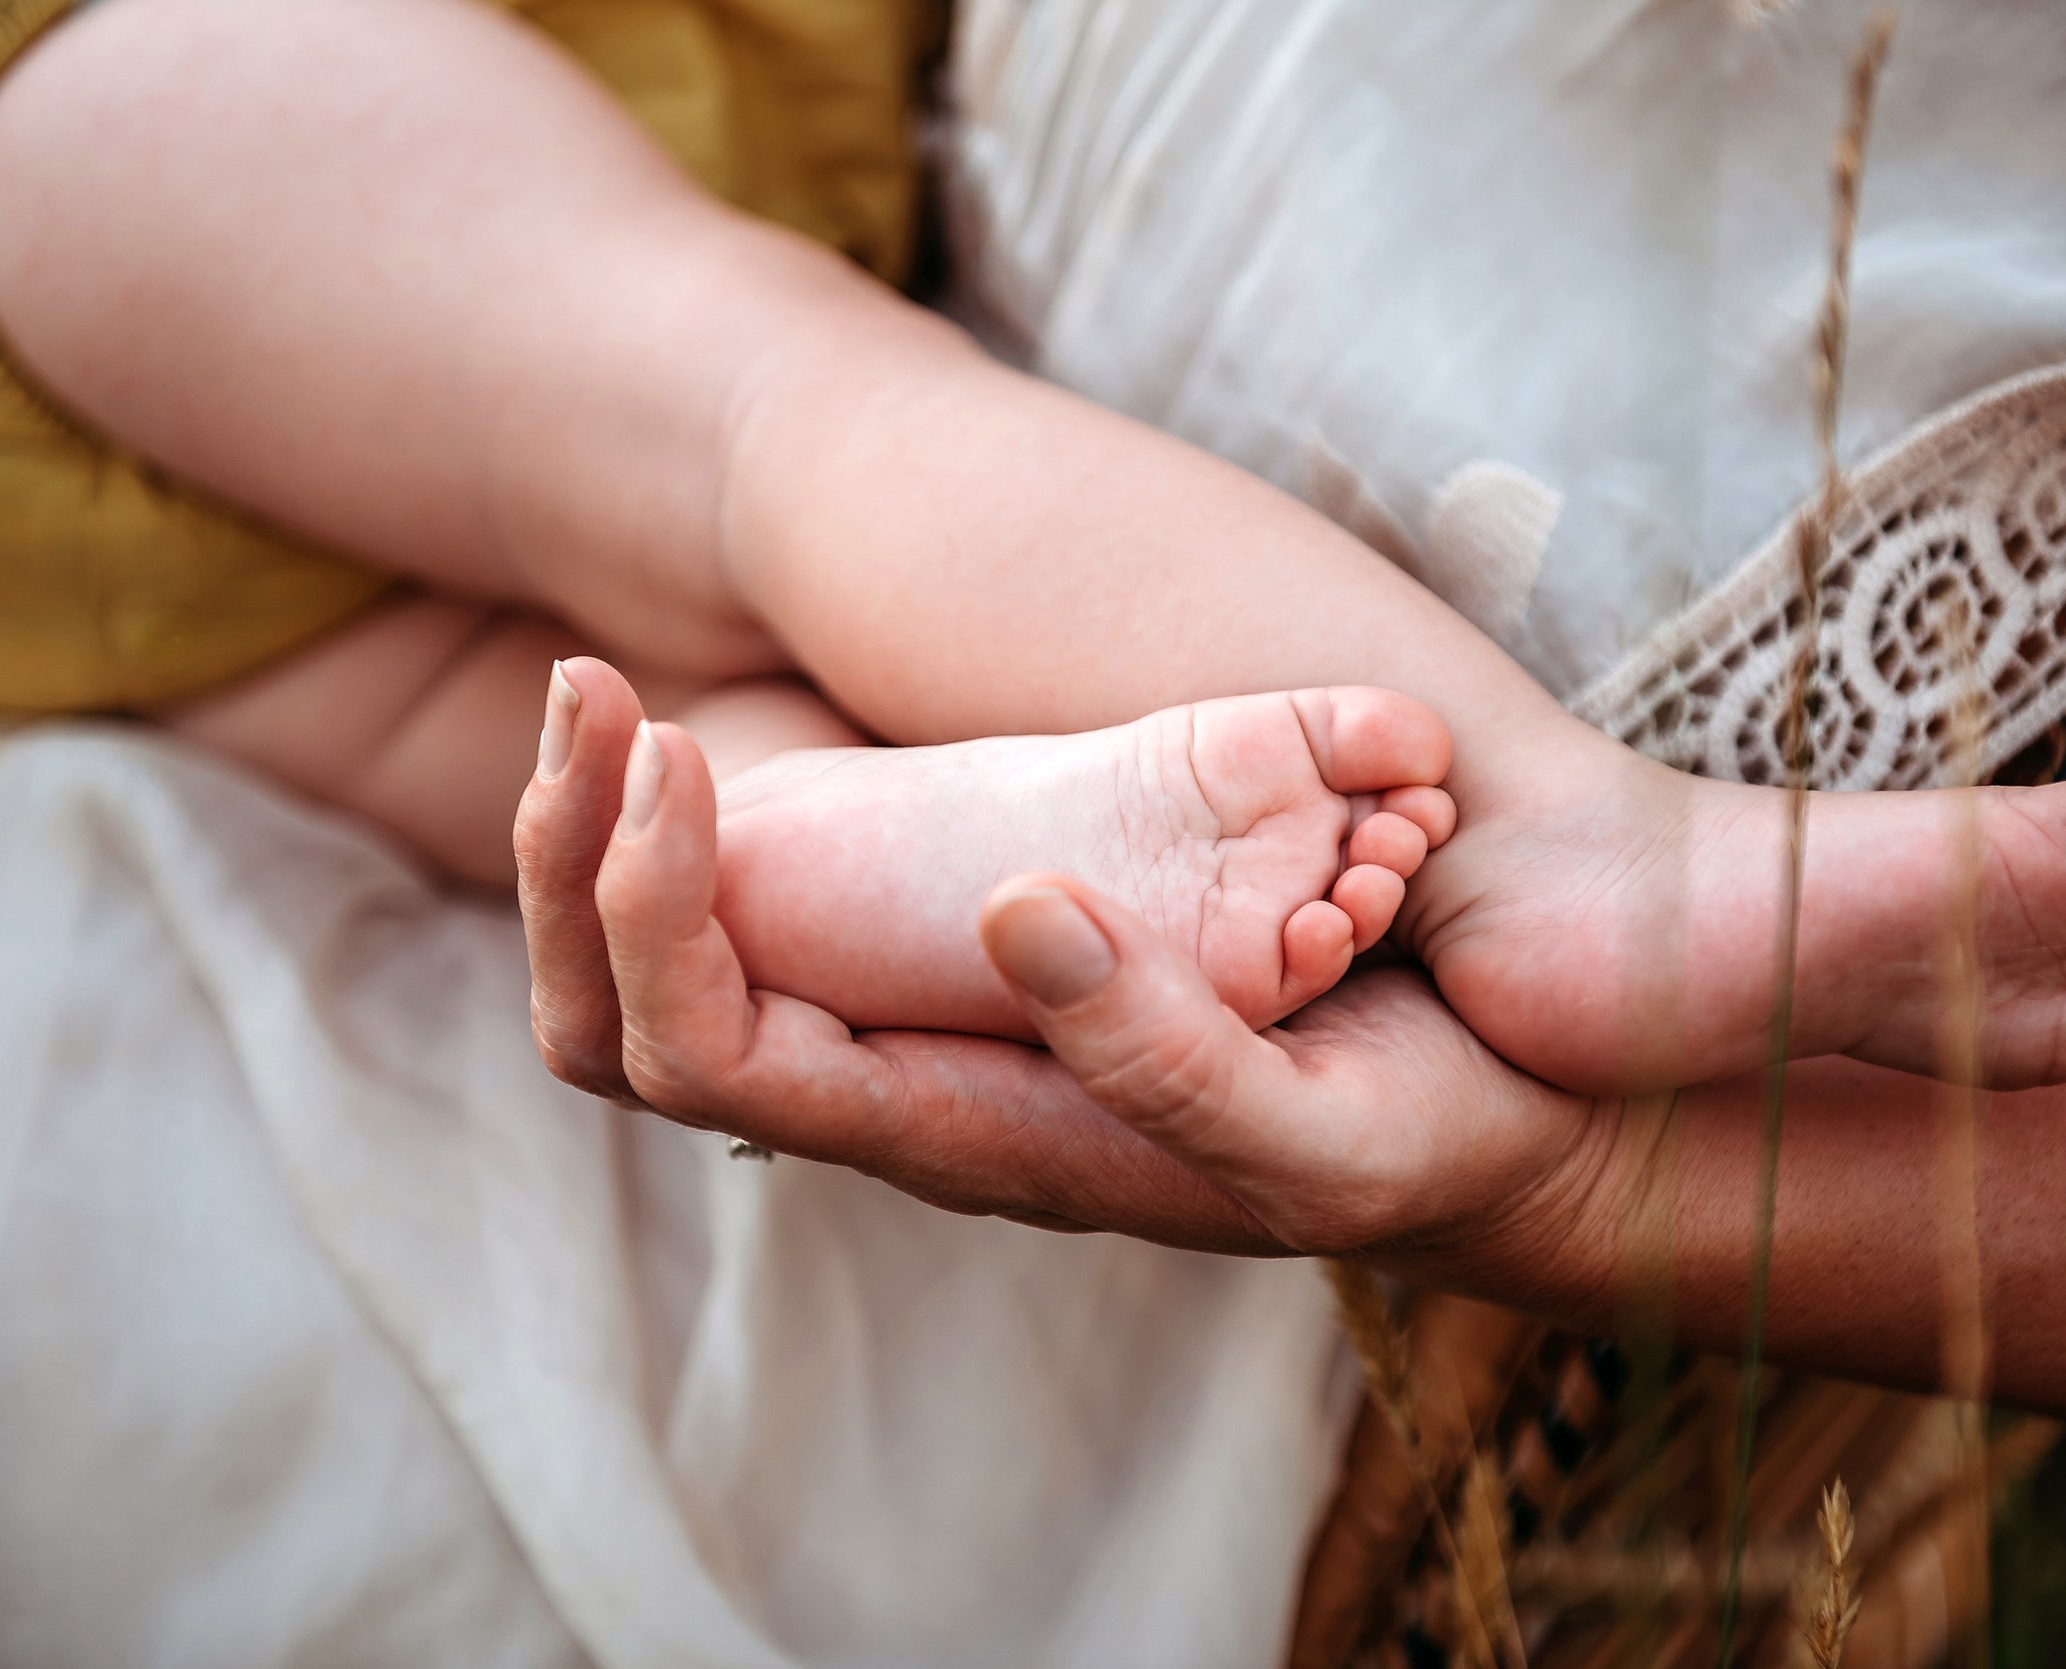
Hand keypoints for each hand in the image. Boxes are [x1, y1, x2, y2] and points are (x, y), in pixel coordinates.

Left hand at [513, 659, 1601, 1267]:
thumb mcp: (1322, 1128)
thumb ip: (1171, 1054)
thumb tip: (1013, 911)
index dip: (649, 920)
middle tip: (593, 693)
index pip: (722, 1062)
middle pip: (637, 1031)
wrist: (1489, 1136)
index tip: (664, 758)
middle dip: (576, 865)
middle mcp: (916, 1096)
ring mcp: (932, 1037)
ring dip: (607, 846)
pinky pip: (765, 932)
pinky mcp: (973, 970)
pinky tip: (698, 734)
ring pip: (677, 983)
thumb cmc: (1420, 1138)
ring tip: (604, 693)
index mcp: (976, 1135)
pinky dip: (698, 834)